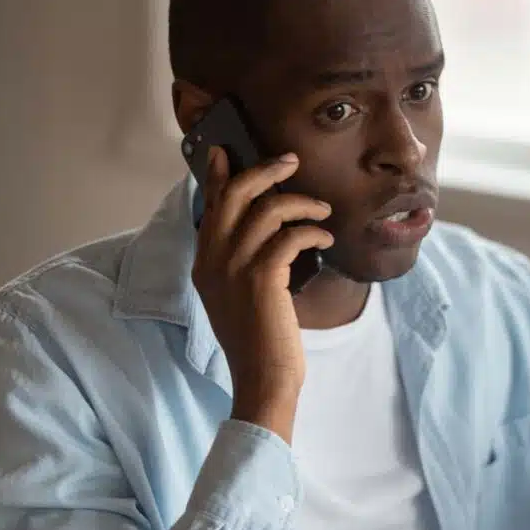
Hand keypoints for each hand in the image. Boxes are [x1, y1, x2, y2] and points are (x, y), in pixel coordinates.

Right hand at [192, 147, 333, 441]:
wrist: (262, 378)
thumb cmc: (259, 342)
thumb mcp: (238, 297)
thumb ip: (240, 264)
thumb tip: (266, 233)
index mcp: (204, 263)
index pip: (209, 206)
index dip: (218, 175)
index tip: (228, 151)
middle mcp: (212, 260)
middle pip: (233, 194)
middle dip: (264, 170)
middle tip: (291, 161)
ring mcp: (234, 267)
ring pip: (266, 210)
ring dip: (301, 203)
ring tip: (323, 210)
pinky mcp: (262, 277)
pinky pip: (290, 235)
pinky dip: (312, 231)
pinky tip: (326, 237)